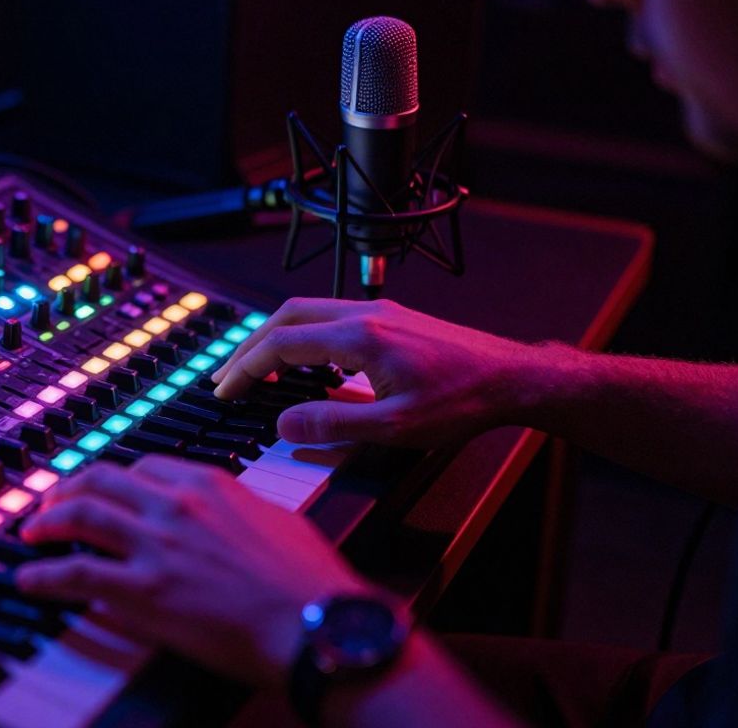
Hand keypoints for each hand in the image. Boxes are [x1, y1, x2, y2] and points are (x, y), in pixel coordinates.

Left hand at [15, 457, 365, 686]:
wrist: (315, 623)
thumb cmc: (307, 581)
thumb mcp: (276, 519)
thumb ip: (239, 509)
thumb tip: (227, 514)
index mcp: (209, 484)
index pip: (142, 467)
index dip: (112, 479)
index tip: (101, 489)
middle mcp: (176, 504)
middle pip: (100, 479)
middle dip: (67, 489)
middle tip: (51, 504)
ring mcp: (157, 545)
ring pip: (79, 515)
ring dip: (47, 522)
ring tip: (32, 532)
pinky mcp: (144, 591)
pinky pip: (76, 574)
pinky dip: (44, 575)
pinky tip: (29, 580)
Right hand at [211, 298, 539, 446]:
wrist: (512, 377)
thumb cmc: (463, 399)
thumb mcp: (397, 427)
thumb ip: (336, 426)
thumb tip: (285, 425)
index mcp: (359, 337)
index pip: (281, 344)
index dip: (245, 368)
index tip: (225, 391)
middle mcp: (364, 314)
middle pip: (286, 317)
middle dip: (249, 346)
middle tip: (227, 376)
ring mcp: (379, 312)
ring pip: (307, 312)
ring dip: (275, 337)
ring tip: (257, 368)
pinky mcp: (390, 318)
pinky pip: (330, 316)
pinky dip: (302, 334)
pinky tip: (306, 361)